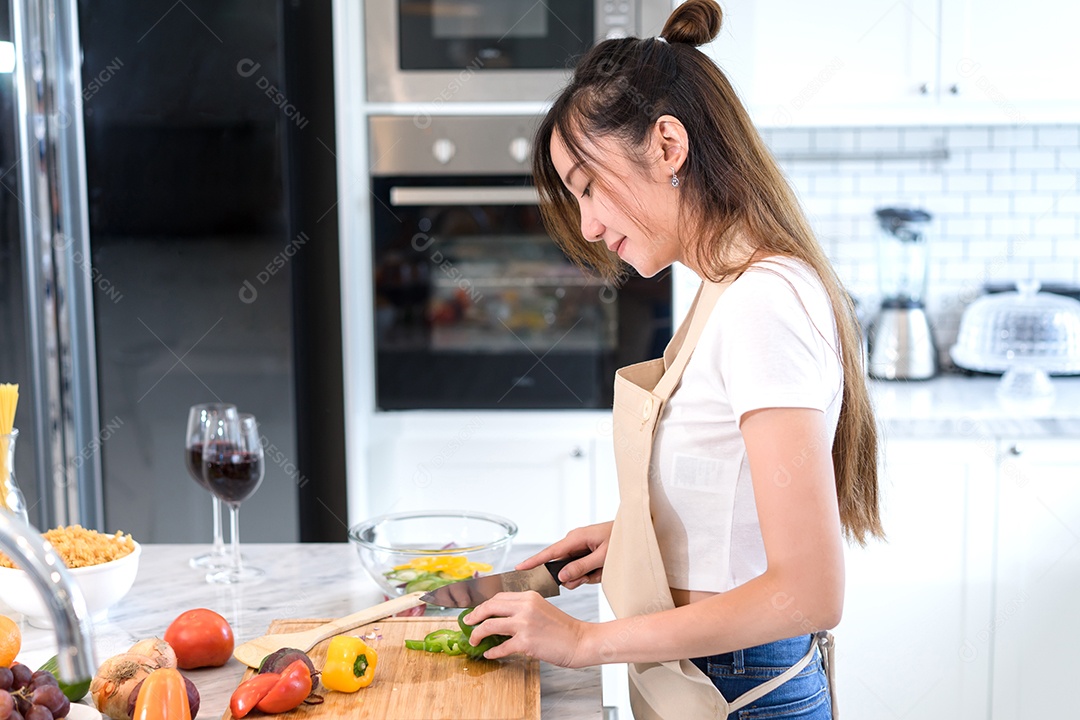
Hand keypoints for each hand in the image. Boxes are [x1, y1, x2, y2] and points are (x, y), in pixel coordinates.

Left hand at [465, 592, 588, 666]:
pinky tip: (489, 654)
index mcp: (529, 596)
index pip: (498, 596)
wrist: (579, 641)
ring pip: (490, 626)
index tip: (476, 612)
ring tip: (474, 640)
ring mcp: (524, 624)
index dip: (483, 605)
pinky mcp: (526, 642)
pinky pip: (501, 647)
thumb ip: (523, 608)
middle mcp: (525, 606)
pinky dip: (492, 652)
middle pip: (489, 607)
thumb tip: (500, 616)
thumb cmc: (562, 628)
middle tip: (467, 622)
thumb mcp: (541, 608)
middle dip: (474, 615)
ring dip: (477, 634)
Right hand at [516, 521, 612, 589]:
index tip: (519, 569)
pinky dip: (592, 574)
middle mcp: (574, 542)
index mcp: (576, 538)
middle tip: (592, 575)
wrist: (636, 533)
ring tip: (602, 570)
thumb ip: (581, 567)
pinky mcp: (585, 554)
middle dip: (576, 576)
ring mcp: (579, 548)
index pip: (550, 553)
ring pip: (573, 571)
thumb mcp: (603, 557)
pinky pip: (582, 569)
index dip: (534, 562)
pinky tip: (602, 570)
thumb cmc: (621, 540)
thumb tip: (561, 576)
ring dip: (587, 576)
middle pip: (562, 566)